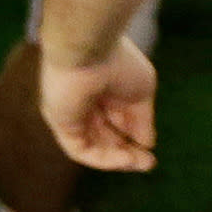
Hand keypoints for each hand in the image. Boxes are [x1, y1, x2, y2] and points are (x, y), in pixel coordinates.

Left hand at [41, 36, 157, 170]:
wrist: (89, 48)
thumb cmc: (117, 62)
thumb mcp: (141, 92)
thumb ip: (141, 119)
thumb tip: (145, 144)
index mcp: (102, 89)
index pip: (117, 123)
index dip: (135, 140)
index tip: (151, 154)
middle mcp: (84, 102)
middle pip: (105, 138)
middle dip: (128, 154)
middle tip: (148, 163)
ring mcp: (70, 112)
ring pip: (94, 147)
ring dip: (119, 160)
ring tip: (141, 162)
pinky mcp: (60, 122)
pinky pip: (81, 150)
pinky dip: (105, 159)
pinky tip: (127, 158)